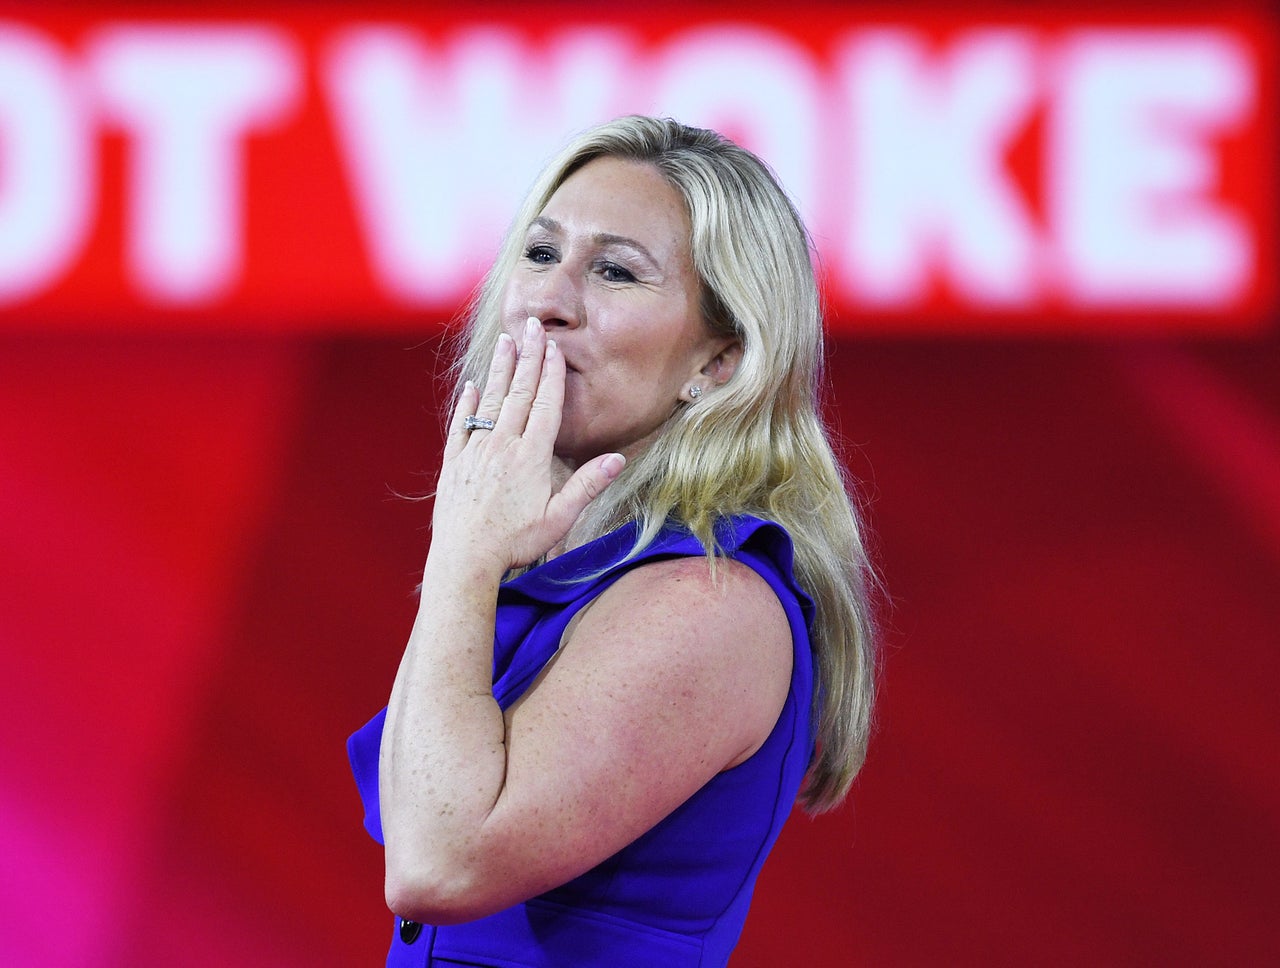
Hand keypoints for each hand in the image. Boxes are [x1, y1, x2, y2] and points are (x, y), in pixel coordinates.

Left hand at [429, 316, 624, 572]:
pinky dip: (467, 403)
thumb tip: (617, 458)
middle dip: (527, 357)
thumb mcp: (559, 518)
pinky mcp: (453, 464)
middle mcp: (502, 446)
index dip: (551, 373)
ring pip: (490, 402)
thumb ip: (587, 485)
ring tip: (506, 342)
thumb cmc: (516, 543)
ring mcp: (475, 452)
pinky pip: (461, 426)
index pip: (545, 405)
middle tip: (532, 326)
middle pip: (518, 393)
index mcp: (531, 457)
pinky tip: (471, 386)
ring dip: (500, 370)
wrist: (465, 559)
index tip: (554, 347)